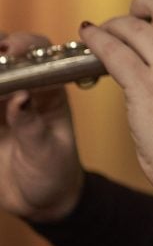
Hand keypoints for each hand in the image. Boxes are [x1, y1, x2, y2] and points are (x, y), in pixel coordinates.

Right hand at [0, 32, 83, 221]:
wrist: (40, 200)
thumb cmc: (54, 171)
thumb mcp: (47, 152)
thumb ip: (31, 127)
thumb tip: (21, 98)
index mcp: (48, 89)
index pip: (37, 53)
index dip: (23, 45)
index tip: (9, 48)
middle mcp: (21, 89)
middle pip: (2, 57)